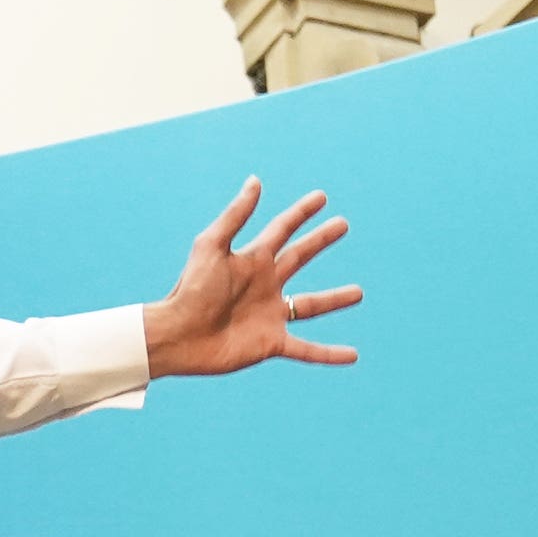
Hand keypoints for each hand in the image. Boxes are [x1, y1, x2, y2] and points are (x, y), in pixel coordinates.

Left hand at [141, 179, 361, 377]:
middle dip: (320, 241)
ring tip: (359, 292)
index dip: (302, 213)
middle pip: (300, 257)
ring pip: (310, 305)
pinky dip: (329, 354)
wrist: (178, 335)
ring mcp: (270, 315)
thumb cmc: (190, 289)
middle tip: (343, 225)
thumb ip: (236, 215)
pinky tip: (353, 356)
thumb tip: (255, 181)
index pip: (283, 229)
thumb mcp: (212, 245)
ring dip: (335, 299)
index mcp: (253, 260)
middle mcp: (265, 285)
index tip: (322, 198)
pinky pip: (307, 349)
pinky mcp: (271, 343)